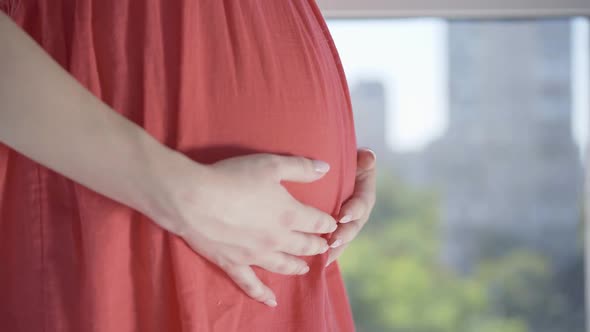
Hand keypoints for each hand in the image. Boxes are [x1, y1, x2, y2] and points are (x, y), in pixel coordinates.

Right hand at [152, 152, 337, 306]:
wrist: (193, 198)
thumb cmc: (233, 177)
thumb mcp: (271, 164)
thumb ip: (301, 167)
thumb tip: (326, 168)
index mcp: (289, 214)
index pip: (316, 221)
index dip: (326, 223)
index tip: (331, 224)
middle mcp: (277, 239)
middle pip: (303, 245)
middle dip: (316, 245)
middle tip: (324, 246)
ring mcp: (255, 255)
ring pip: (283, 265)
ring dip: (297, 266)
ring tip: (305, 268)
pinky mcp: (234, 264)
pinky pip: (251, 284)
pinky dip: (263, 294)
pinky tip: (272, 301)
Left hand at [326, 148, 376, 266]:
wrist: (323, 170)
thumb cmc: (338, 158)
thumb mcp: (352, 156)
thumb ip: (362, 158)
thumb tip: (369, 157)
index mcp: (364, 192)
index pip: (363, 203)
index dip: (354, 210)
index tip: (343, 216)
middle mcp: (357, 210)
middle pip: (354, 226)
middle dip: (344, 235)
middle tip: (332, 241)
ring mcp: (346, 222)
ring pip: (344, 238)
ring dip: (336, 248)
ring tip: (325, 256)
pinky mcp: (333, 230)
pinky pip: (332, 244)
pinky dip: (326, 254)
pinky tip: (317, 263)